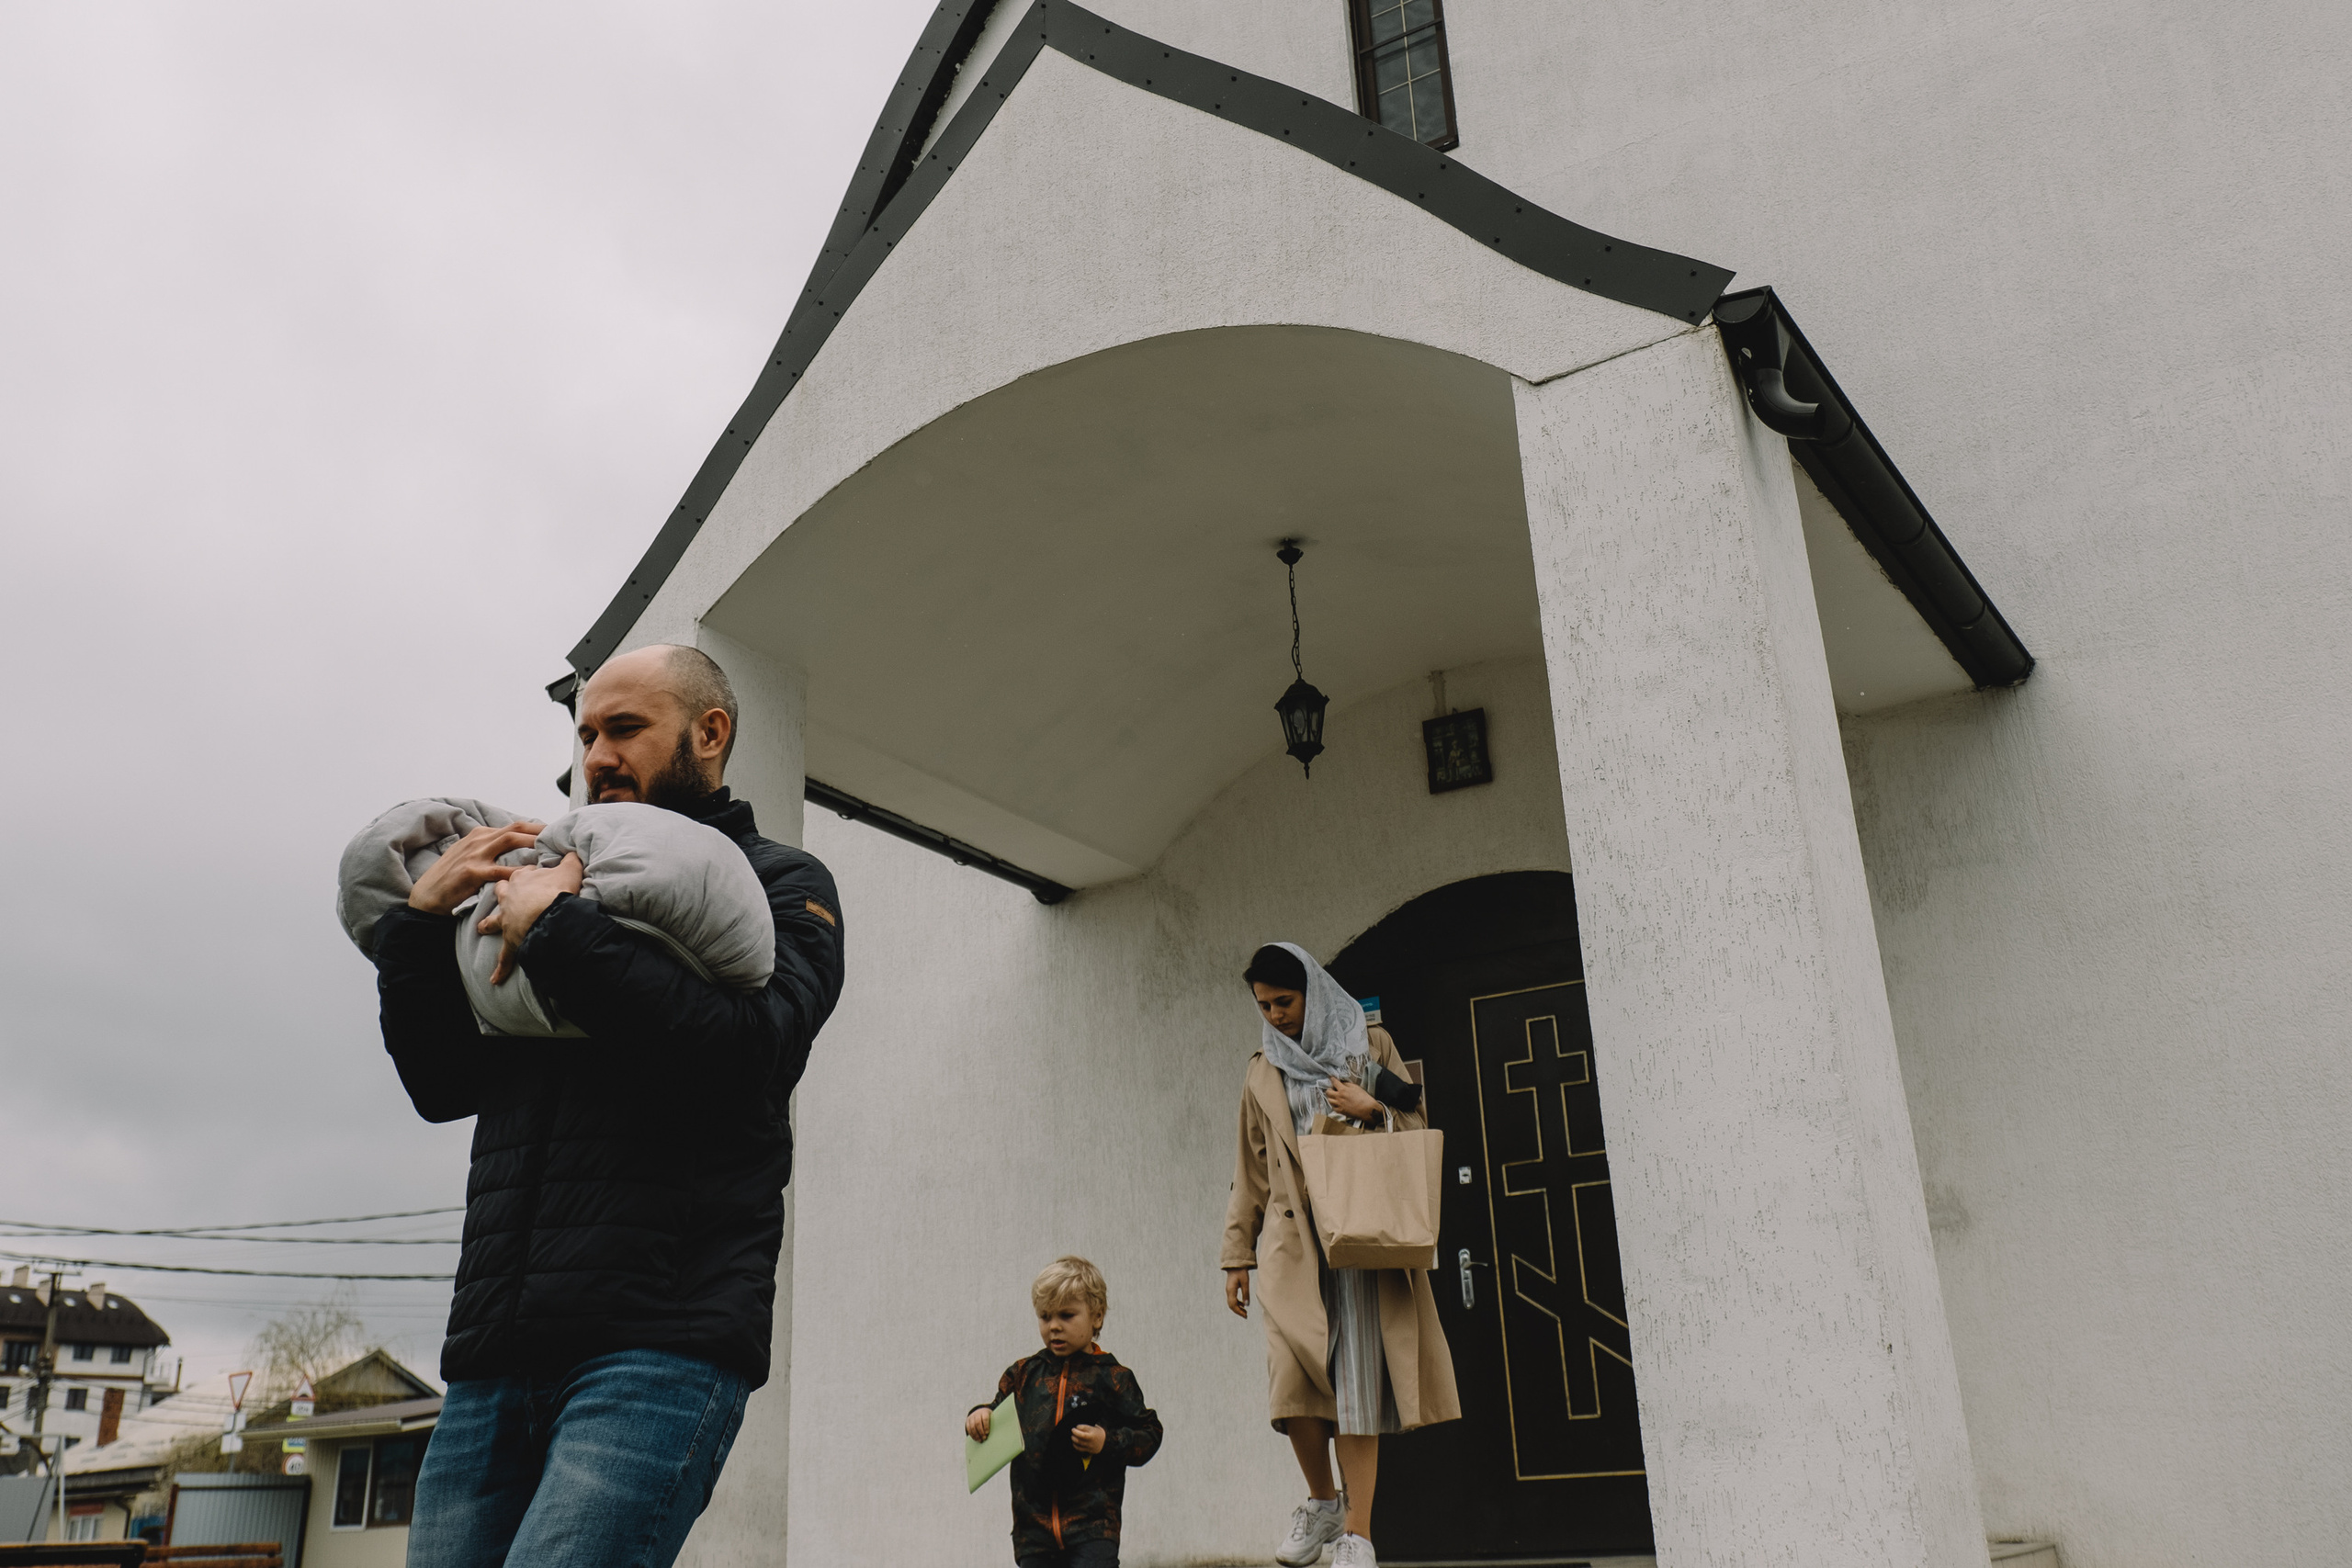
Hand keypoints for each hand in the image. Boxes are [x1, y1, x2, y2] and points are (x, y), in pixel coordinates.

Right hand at [406, 823, 543, 915]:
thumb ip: (490, 850)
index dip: (537, 829)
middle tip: (561, 838)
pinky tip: (534, 875)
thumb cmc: (451, 879)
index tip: (555, 834)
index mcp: (480, 835)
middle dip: (541, 831)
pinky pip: (502, 870)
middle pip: (517, 829)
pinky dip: (519, 872)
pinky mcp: (472, 872)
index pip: (515, 826)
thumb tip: (517, 849)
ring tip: (553, 851)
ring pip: (511, 842)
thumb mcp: (469, 856)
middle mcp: (479, 840)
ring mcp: (475, 854)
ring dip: (534, 844)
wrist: (426, 898)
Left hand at [477, 853, 583, 983]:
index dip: (526, 873)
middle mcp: (510, 898)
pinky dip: (501, 968)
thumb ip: (570, 859)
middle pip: (501, 892)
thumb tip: (573, 850)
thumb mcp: (569, 869)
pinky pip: (505, 956)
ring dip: (489, 925)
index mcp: (522, 879)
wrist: (549, 913)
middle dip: (501, 893)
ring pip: (494, 921)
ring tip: (482, 929)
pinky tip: (495, 979)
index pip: (521, 873)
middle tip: (502, 895)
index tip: (531, 875)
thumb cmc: (557, 890)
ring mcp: (508, 919)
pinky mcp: (512, 940)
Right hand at [965, 1407, 991, 1441]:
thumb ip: (993, 1422)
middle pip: (977, 1423)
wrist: (980, 1411)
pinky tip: (976, 1439)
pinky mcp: (967, 1421)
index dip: (986, 1426)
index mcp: (984, 1412)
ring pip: (972, 1427)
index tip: (987, 1433)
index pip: (985, 1418)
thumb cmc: (988, 1417)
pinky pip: (968, 1429)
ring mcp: (971, 1417)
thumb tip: (998, 1431)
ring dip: (976, 1435)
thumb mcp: (991, 1416)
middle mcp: (977, 1414)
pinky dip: (972, 1435)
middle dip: (981, 1432)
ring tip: (980, 1440)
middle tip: (984, 1438)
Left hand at [1070, 1424, 1105, 1456]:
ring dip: (1073, 1439)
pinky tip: (1074, 1442)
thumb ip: (1086, 1427)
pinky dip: (1075, 1445)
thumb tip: (1077, 1427)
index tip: (1075, 1428)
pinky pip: (1079, 1448)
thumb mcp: (1094, 1427)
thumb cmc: (1098, 1433)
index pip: (1083, 1431)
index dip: (1077, 1429)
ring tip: (1073, 1436)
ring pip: (1078, 1443)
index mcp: (1093, 1434)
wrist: (1105, 1442)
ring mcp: (1089, 1446)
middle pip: (1079, 1438)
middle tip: (1073, 1431)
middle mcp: (1091, 1441)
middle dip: (1074, 1434)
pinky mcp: (1088, 1450)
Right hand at [1225, 1268, 1250, 1318]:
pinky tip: (1243, 1304)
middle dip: (1238, 1311)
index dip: (1239, 1311)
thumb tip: (1247, 1305)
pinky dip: (1237, 1303)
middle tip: (1246, 1316)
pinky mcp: (1230, 1289)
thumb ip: (1246, 1294)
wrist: (1235, 1264)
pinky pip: (1232, 1299)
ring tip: (1245, 1312)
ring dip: (1237, 1308)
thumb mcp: (1245, 1282)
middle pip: (1231, 1305)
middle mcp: (1228, 1291)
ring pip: (1231, 1303)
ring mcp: (1228, 1290)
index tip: (1245, 1315)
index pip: (1233, 1304)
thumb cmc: (1241, 1272)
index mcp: (1231, 1290)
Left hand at [1327, 1077, 1382, 1121]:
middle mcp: (1339, 1097)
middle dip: (1329, 1089)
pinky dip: (1334, 1104)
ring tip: (1335, 1096)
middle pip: (1328, 1092)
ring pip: (1329, 1100)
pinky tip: (1337, 1103)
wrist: (1367, 1109)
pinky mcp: (1340, 1111)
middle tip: (1333, 1089)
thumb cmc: (1363, 1097)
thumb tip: (1341, 1083)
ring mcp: (1339, 1105)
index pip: (1334, 1082)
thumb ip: (1347, 1084)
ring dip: (1331, 1097)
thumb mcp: (1356, 1087)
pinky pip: (1333, 1107)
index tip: (1331, 1078)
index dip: (1331, 1079)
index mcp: (1343, 1090)